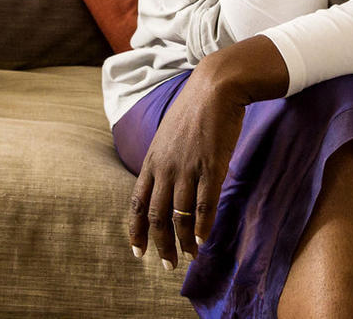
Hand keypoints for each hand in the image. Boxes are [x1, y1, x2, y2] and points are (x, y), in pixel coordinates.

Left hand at [128, 59, 247, 269]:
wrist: (216, 86)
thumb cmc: (194, 109)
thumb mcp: (167, 134)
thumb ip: (163, 160)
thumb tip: (164, 182)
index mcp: (151, 160)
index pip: (137, 203)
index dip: (136, 230)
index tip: (138, 252)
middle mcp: (165, 167)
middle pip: (156, 216)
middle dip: (160, 244)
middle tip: (167, 265)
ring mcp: (187, 168)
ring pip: (179, 216)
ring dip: (183, 241)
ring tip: (189, 257)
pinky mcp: (210, 166)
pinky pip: (204, 204)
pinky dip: (202, 226)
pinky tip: (203, 240)